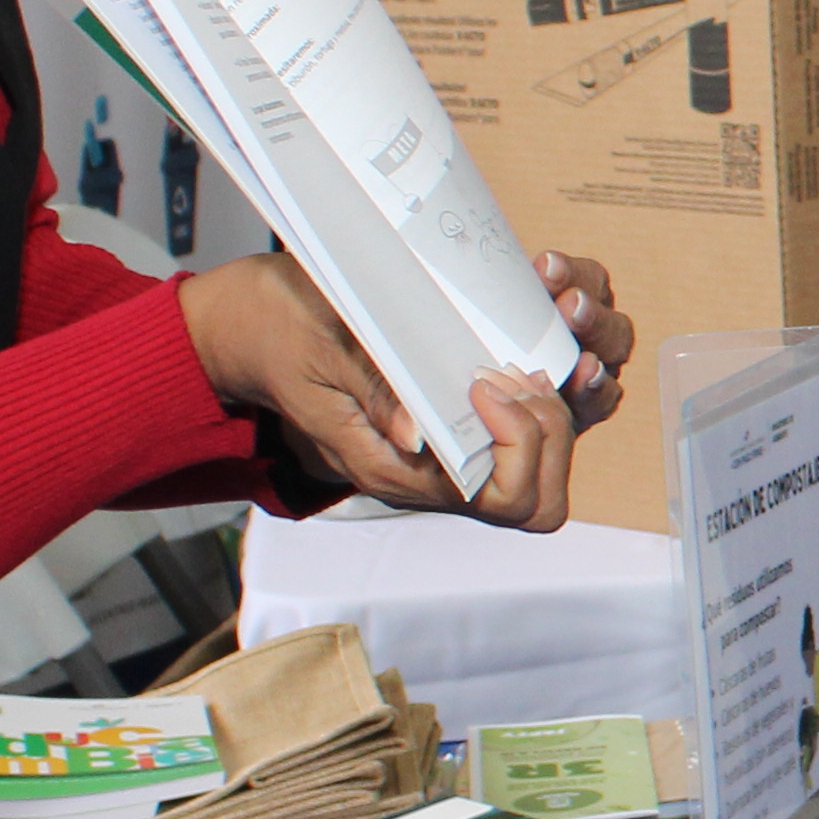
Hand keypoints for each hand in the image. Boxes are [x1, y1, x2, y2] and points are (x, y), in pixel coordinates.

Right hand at [182, 249, 627, 529]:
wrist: (250, 325)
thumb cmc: (279, 332)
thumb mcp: (319, 351)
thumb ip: (371, 393)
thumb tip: (416, 436)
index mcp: (398, 471)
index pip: (503, 497)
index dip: (519, 443)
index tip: (489, 379)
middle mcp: (436, 471)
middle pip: (541, 496)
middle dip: (555, 428)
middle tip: (520, 366)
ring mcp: (455, 444)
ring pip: (551, 463)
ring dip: (568, 401)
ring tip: (540, 341)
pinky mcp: (465, 410)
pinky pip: (534, 420)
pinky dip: (554, 376)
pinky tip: (541, 320)